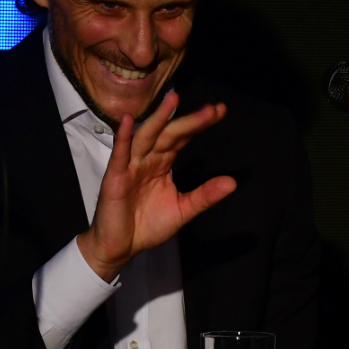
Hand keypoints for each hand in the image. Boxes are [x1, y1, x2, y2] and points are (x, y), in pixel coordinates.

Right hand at [76, 90, 235, 282]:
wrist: (120, 248)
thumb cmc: (146, 226)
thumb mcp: (182, 210)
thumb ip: (205, 195)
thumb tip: (232, 182)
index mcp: (162, 164)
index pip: (182, 138)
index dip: (198, 125)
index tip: (219, 111)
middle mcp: (147, 160)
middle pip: (169, 134)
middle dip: (189, 121)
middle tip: (210, 110)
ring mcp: (130, 166)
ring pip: (146, 137)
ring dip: (159, 118)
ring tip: (174, 100)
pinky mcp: (115, 178)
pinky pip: (120, 154)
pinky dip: (122, 137)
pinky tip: (126, 120)